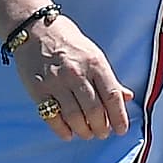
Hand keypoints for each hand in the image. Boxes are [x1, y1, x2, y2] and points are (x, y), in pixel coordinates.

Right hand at [13, 15, 132, 140]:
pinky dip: (62, 130)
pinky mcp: (38, 89)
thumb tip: (128, 97)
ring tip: (87, 133)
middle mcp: (77, 74)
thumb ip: (110, 79)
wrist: (35, 29)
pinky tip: (68, 133)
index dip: (119, 117)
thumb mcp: (94, 55)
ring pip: (75, 117)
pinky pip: (52, 117)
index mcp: (95, 64)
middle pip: (95, 111)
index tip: (121, 130)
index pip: (112, 97)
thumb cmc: (69, 43)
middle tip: (102, 133)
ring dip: (84, 131)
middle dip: (101, 128)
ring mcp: (56, 82)